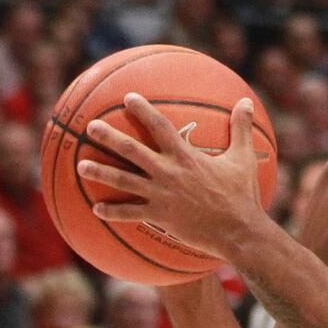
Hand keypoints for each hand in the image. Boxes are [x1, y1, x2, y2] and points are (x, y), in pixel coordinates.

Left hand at [77, 93, 266, 259]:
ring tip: (81, 166)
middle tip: (91, 127)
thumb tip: (247, 102)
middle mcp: (168, 172)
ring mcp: (160, 195)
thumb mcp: (244, 158)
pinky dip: (112, 212)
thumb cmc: (242, 193)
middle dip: (109, 137)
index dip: (143, 110)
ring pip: (124, 181)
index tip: (128, 97)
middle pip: (132, 150)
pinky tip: (96, 209)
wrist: (238, 230)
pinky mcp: (159, 216)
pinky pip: (129, 214)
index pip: (160, 126)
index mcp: (186, 157)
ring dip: (101, 173)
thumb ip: (242, 128)